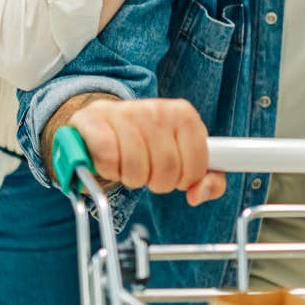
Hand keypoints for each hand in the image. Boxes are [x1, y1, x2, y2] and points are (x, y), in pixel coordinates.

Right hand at [68, 98, 225, 205]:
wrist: (105, 121)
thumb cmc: (148, 143)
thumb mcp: (184, 157)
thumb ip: (208, 180)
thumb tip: (197, 194)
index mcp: (184, 115)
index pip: (197, 166)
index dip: (185, 179)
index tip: (176, 174)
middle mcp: (157, 109)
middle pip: (166, 171)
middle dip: (157, 182)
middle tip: (148, 171)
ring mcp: (126, 112)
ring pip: (136, 170)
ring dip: (131, 178)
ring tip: (129, 165)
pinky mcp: (96, 120)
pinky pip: (108, 160)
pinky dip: (109, 170)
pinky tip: (110, 161)